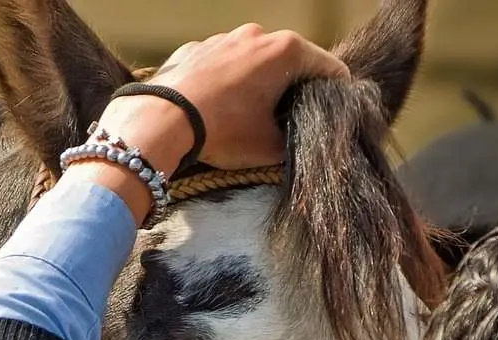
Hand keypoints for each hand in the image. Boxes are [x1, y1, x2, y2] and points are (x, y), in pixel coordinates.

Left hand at [63, 24, 347, 223]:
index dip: (337, 95)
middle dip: (295, 89)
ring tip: (248, 115)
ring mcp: (224, 38)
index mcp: (286, 51)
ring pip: (255, 60)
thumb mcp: (268, 147)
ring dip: (259, 83)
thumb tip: (299, 140)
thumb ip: (295, 140)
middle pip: (292, 61)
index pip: (330, 69)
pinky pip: (223, 64)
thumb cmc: (222, 131)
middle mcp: (258, 35)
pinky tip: (216, 107)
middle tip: (289, 121)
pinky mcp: (196, 48)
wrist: (161, 120)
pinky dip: (227, 81)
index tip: (333, 117)